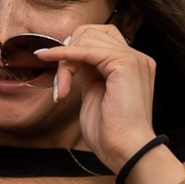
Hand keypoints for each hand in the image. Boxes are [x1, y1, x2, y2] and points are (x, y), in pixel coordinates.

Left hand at [35, 25, 158, 172]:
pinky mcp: (124, 63)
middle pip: (92, 33)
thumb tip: (72, 58)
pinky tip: (47, 58)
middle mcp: (137, 57)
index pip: (101, 37)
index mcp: (133, 64)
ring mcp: (134, 58)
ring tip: (62, 88)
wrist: (126, 150)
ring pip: (86, 40)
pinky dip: (64, 53)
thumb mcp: (96, 93)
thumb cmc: (110, 132)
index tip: (62, 70)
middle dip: (69, 52)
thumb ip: (89, 72)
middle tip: (61, 82)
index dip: (76, 46)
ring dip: (65, 61)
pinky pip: (86, 49)